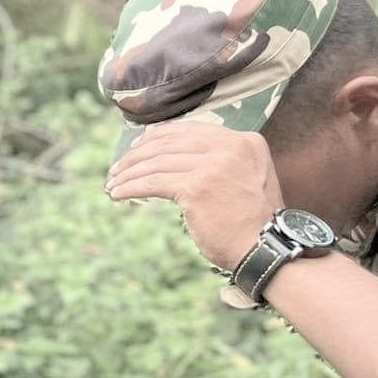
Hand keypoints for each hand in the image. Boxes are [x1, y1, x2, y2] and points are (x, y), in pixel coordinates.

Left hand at [106, 121, 285, 272]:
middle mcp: (231, 146)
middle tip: (117, 168)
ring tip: (113, 184)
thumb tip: (175, 159)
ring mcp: (214, 165)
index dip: (158, 136)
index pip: (191, 130)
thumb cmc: (250, 222)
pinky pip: (152, 182)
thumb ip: (220, 163)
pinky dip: (130, 187)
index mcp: (245, 141)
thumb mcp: (245, 179)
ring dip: (129, 173)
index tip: (137, 146)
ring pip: (157, 162)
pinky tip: (118, 194)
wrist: (265, 247)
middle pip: (170, 143)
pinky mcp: (196, 187)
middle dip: (137, 155)